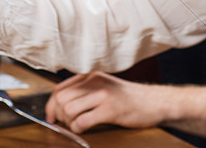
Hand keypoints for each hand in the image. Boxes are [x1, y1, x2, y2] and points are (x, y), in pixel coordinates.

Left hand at [46, 72, 205, 142]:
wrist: (155, 101)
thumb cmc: (129, 97)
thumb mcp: (104, 86)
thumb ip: (85, 91)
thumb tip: (61, 104)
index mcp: (90, 76)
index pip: (60, 88)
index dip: (50, 104)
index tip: (51, 116)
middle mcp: (94, 82)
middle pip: (61, 99)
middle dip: (58, 115)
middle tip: (64, 124)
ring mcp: (102, 95)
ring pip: (69, 109)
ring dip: (68, 122)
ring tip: (76, 126)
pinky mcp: (110, 109)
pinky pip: (83, 120)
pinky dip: (78, 128)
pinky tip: (84, 129)